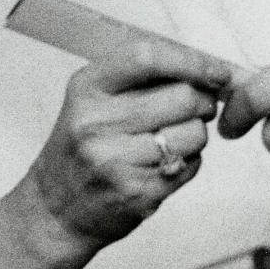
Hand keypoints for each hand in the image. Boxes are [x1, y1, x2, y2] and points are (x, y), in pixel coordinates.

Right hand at [23, 39, 229, 246]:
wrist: (54, 210)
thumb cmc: (83, 146)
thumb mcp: (94, 97)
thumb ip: (143, 76)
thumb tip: (207, 66)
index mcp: (88, 87)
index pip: (148, 58)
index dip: (191, 61)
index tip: (216, 70)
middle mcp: (97, 123)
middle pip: (183, 96)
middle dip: (204, 100)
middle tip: (198, 105)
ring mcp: (116, 162)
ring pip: (194, 133)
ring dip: (196, 133)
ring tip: (172, 137)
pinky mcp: (137, 194)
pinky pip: (190, 165)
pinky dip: (189, 161)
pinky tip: (163, 162)